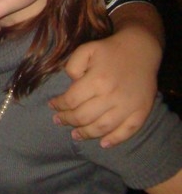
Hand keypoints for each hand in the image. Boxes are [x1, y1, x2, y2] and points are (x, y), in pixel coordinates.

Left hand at [49, 27, 158, 146]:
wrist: (141, 49)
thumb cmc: (110, 50)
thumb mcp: (86, 49)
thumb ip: (73, 65)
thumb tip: (71, 83)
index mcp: (97, 80)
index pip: (72, 100)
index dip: (59, 105)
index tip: (53, 106)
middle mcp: (112, 96)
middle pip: (84, 117)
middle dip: (68, 120)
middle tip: (59, 121)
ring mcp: (128, 106)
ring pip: (103, 127)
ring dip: (86, 134)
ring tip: (75, 135)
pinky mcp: (141, 111)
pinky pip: (128, 131)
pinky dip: (115, 140)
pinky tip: (103, 144)